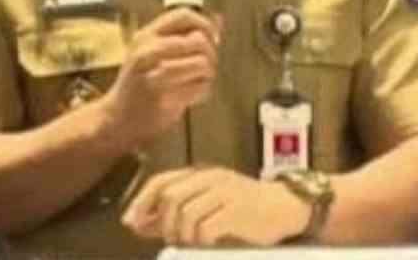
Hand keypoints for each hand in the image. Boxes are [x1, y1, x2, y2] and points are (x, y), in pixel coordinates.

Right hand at [98, 8, 222, 148]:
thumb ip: (184, 35)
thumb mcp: (153, 52)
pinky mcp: (163, 98)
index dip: (205, 24)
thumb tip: (219, 19)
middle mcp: (147, 51)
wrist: (117, 118)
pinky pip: (200, 87)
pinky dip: (203, 91)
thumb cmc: (139, 82)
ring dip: (208, 73)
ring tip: (200, 79)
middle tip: (206, 64)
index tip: (211, 37)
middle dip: (211, 53)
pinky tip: (192, 94)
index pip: (183, 15)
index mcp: (145, 36)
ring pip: (202, 63)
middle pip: (198, 39)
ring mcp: (153, 74)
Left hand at [122, 167, 309, 246]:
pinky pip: (205, 228)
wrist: (287, 206)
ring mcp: (224, 193)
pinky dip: (200, 240)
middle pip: (170, 197)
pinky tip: (208, 243)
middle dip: (162, 222)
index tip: (130, 222)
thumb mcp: (210, 203)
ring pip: (185, 214)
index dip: (141, 201)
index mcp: (201, 173)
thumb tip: (140, 223)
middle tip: (171, 238)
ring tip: (192, 242)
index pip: (161, 181)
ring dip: (182, 234)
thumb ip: (176, 212)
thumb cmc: (245, 208)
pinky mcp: (237, 211)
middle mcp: (210, 179)